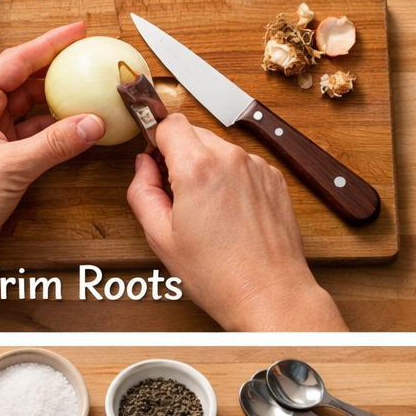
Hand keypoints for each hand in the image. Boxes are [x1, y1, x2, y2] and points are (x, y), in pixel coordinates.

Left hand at [0, 21, 104, 257]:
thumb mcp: (11, 166)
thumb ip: (55, 143)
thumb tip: (92, 123)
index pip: (16, 60)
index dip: (50, 43)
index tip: (79, 30)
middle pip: (25, 81)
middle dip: (59, 72)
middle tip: (93, 61)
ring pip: (30, 109)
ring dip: (60, 105)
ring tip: (93, 93)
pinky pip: (32, 134)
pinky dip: (55, 131)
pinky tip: (79, 128)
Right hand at [126, 114, 345, 330]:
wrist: (268, 292)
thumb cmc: (218, 273)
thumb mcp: (159, 236)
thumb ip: (142, 191)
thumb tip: (143, 167)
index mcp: (197, 168)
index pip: (169, 123)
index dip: (154, 139)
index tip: (152, 158)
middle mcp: (231, 159)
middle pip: (193, 132)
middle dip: (177, 154)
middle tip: (173, 192)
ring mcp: (257, 167)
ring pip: (218, 148)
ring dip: (204, 166)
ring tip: (203, 209)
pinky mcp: (273, 179)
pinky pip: (241, 164)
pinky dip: (228, 178)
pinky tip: (226, 212)